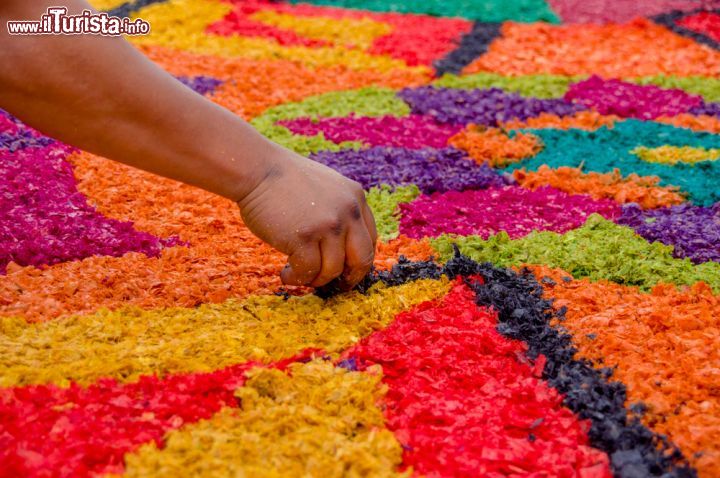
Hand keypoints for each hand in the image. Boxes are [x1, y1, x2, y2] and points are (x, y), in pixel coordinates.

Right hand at [237, 145, 377, 288]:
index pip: (370, 239)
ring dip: (315, 279)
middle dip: (350, 278)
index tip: (348, 270)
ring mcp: (328, 225)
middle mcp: (348, 212)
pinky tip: (286, 274)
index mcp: (356, 198)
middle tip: (337, 286)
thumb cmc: (284, 181)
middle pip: (362, 259)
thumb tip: (342, 248)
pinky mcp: (304, 238)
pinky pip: (308, 272)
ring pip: (332, 270)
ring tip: (297, 275)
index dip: (359, 260)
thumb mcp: (326, 187)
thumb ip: (339, 211)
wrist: (257, 169)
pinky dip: (297, 279)